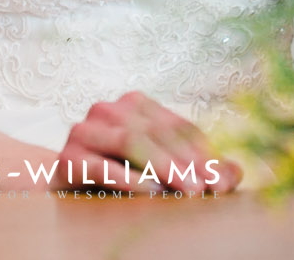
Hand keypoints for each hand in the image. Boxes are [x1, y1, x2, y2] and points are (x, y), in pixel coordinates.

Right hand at [56, 91, 235, 193]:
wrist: (58, 180)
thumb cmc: (115, 169)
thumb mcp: (156, 165)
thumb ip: (194, 166)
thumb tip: (235, 174)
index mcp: (135, 103)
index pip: (177, 126)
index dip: (204, 151)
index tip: (224, 180)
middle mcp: (109, 109)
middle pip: (157, 133)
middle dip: (188, 162)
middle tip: (208, 188)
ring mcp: (85, 131)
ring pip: (131, 141)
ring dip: (163, 166)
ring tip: (186, 188)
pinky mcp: (68, 158)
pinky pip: (100, 166)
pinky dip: (128, 178)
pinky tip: (150, 190)